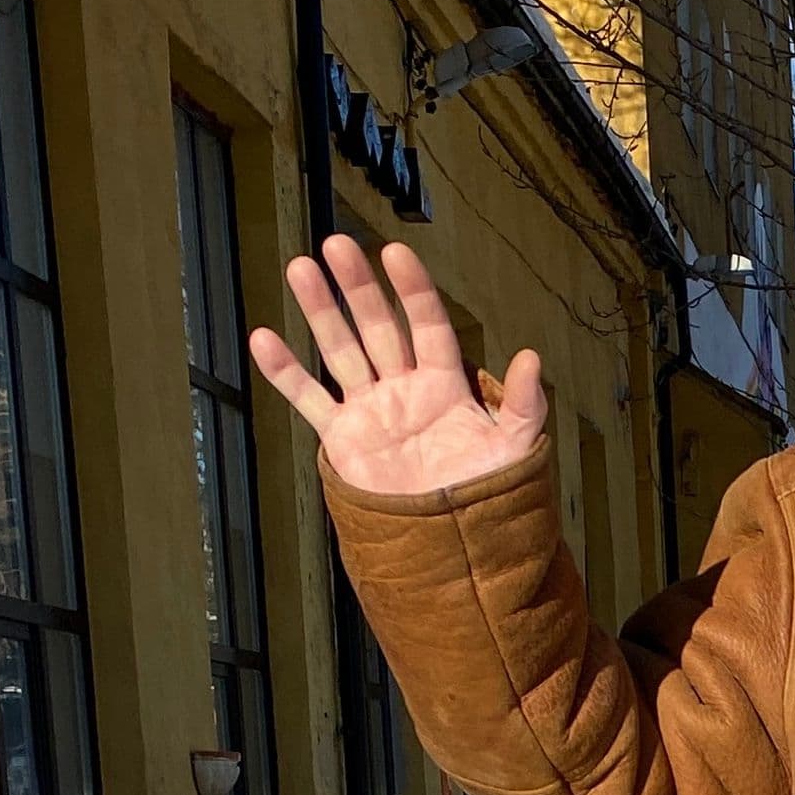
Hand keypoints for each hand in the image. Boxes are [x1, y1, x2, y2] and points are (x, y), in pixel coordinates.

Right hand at [250, 234, 546, 496]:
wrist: (453, 549)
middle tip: (337, 245)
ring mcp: (371, 410)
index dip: (413, 290)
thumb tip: (531, 358)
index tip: (395, 253)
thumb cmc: (489, 497)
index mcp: (446, 385)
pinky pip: (309, 399)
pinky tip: (263, 338)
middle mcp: (404, 389)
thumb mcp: (515, 449)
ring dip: (320, 311)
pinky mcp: (343, 439)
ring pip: (341, 350)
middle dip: (358, 288)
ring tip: (300, 268)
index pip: (428, 325)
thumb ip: (525, 405)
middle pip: (378, 327)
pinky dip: (285, 373)